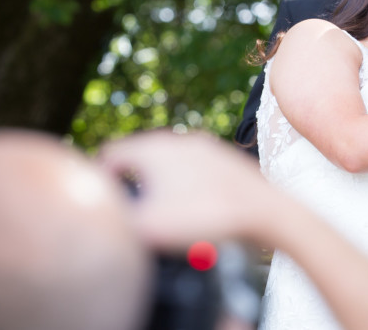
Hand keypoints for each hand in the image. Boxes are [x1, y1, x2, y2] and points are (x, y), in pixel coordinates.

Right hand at [97, 130, 274, 250]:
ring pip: (168, 162)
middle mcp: (179, 140)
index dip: (101, 179)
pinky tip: (191, 207)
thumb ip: (115, 219)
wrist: (266, 213)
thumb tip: (102, 215)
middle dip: (130, 180)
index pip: (109, 155)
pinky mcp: (226, 160)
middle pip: (138, 156)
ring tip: (160, 210)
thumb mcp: (148, 227)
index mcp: (154, 148)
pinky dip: (185, 186)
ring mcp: (206, 147)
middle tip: (130, 210)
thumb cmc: (206, 217)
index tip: (107, 205)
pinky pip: (193, 170)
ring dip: (159, 183)